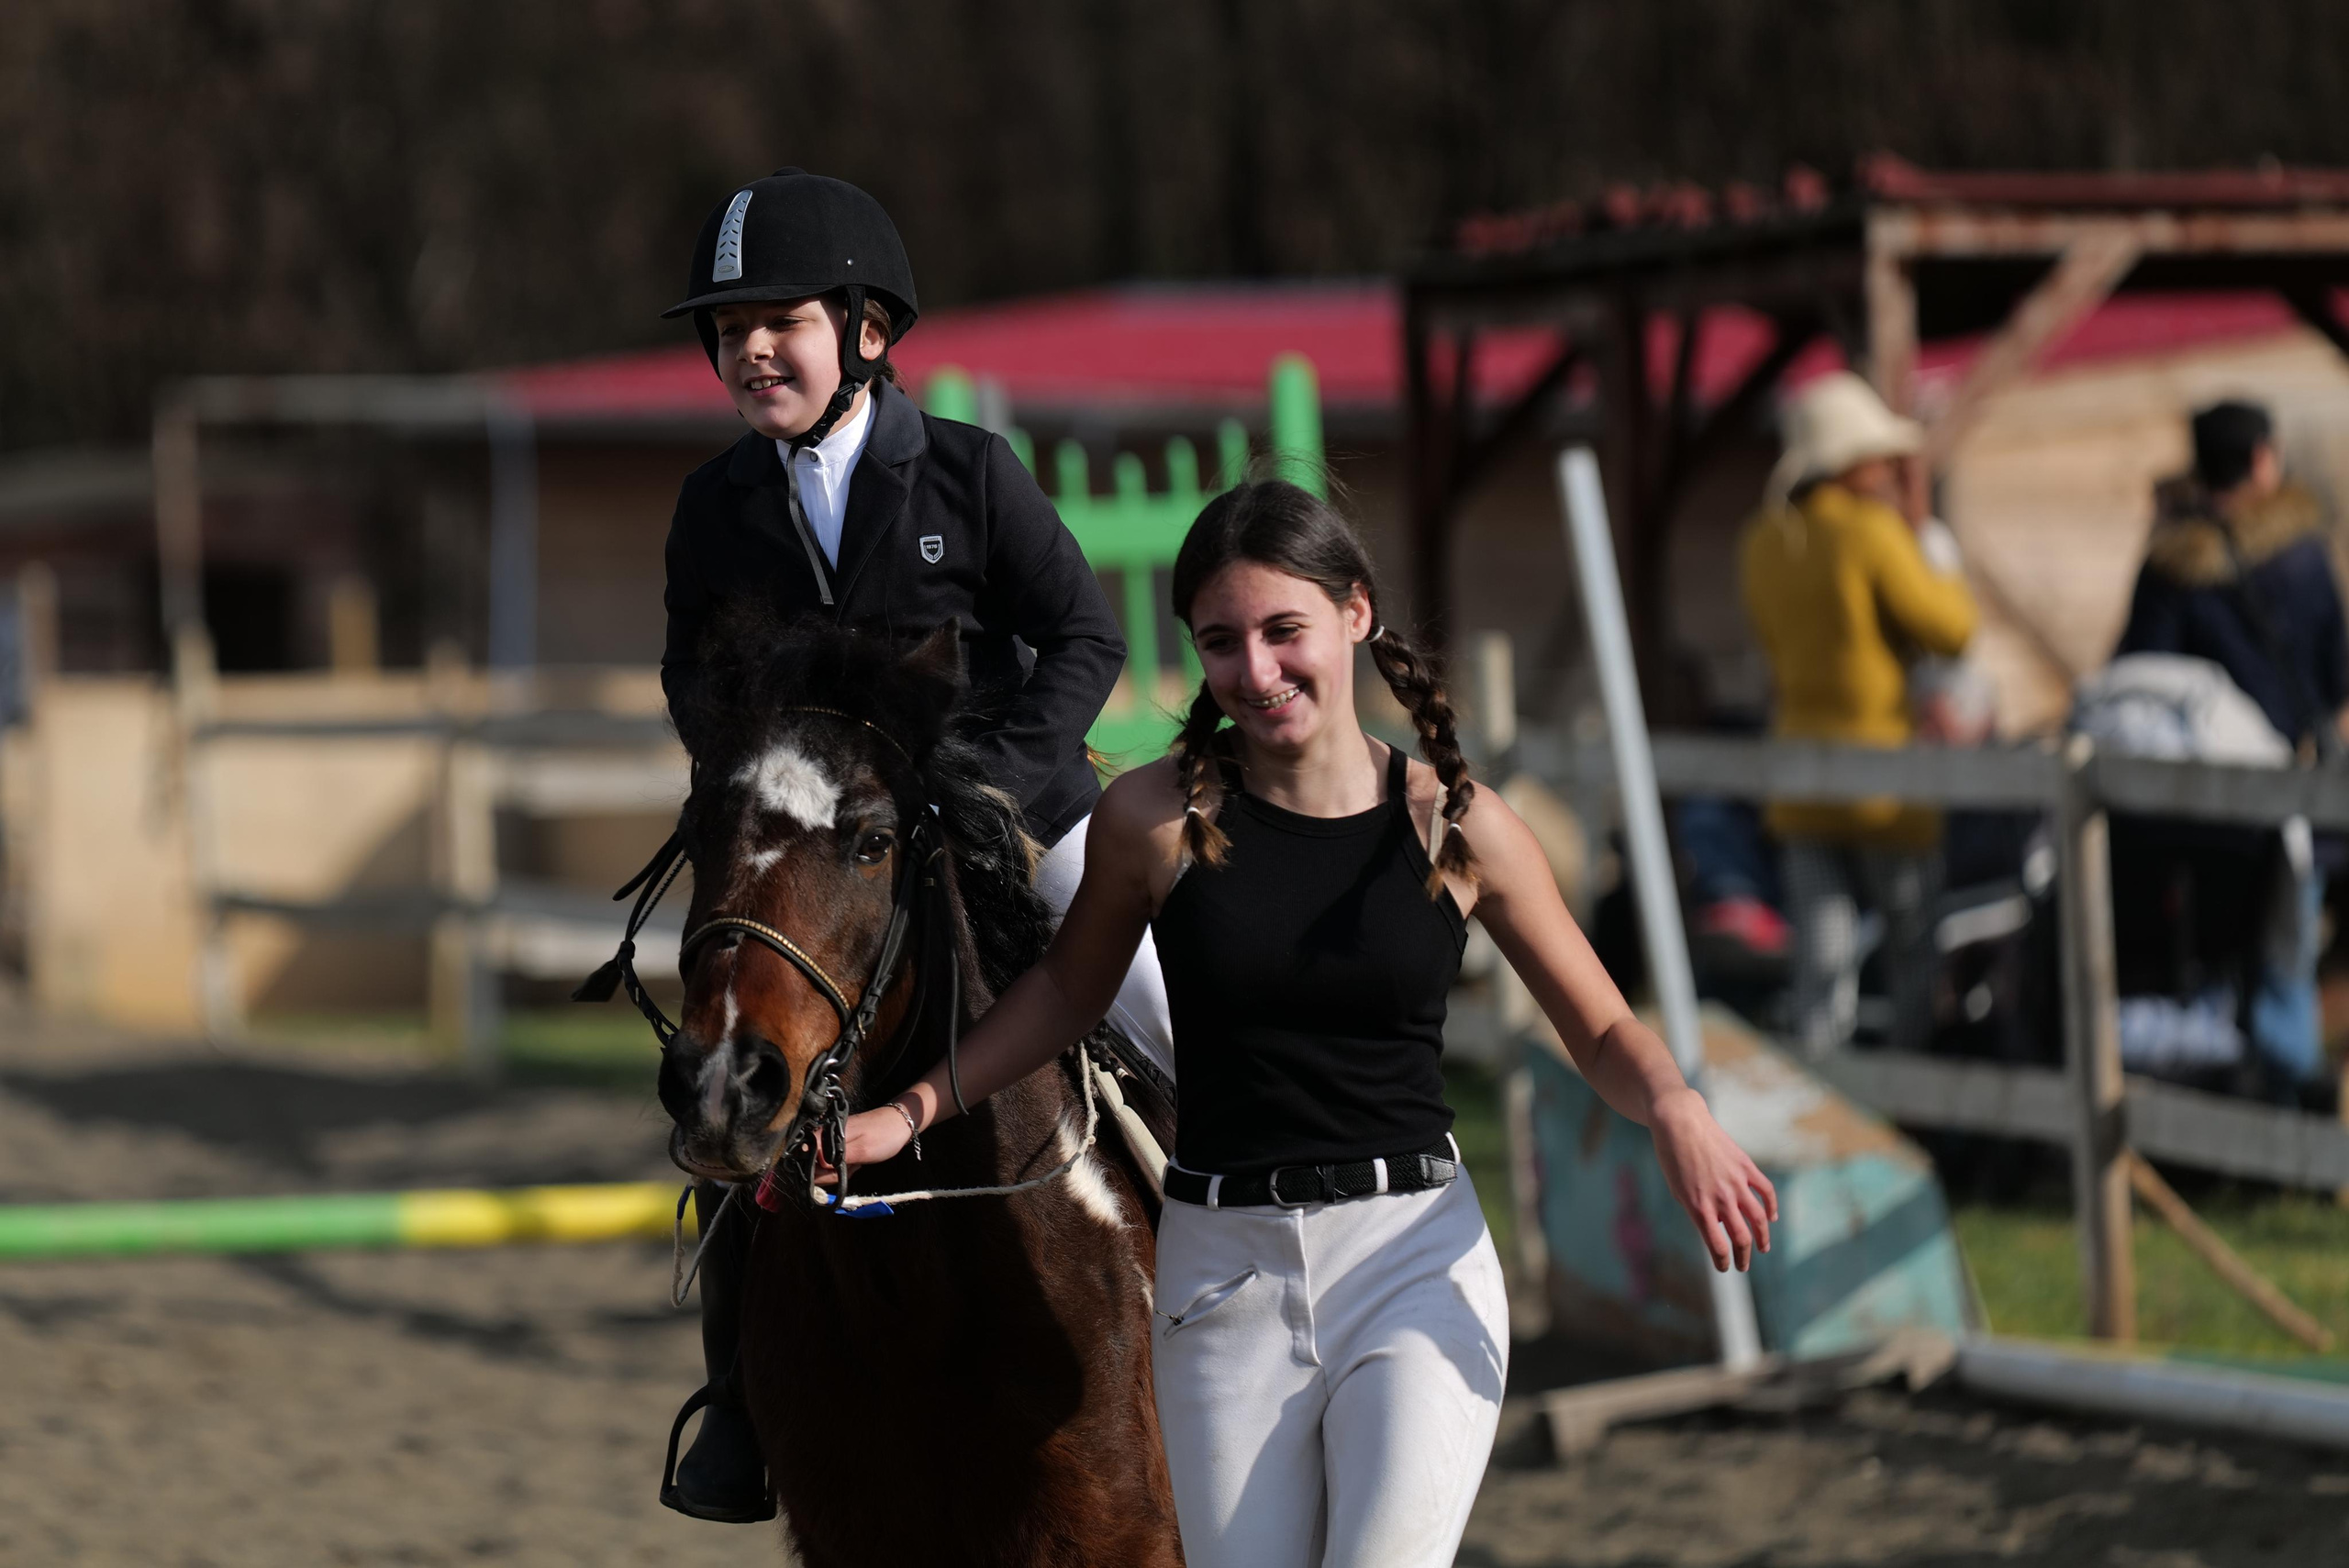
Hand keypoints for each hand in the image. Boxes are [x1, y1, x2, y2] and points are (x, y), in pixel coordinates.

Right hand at [810, 1104, 916, 1187]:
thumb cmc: (883, 1135)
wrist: (900, 1123)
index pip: (804, 1158)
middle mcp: (823, 1137)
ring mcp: (830, 1142)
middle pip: (811, 1165)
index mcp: (825, 1134)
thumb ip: (837, 1158)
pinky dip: (843, 1167)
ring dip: (838, 1171)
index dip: (815, 1172)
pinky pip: (832, 1163)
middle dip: (829, 1173)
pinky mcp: (838, 1146)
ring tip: (855, 1164)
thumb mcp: (862, 1150)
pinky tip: (855, 1163)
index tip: (834, 1173)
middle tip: (850, 1167)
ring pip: (822, 1167)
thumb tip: (816, 1163)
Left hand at [1649, 1088, 1776, 1272]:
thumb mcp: (1678, 1190)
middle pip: (1741, 1237)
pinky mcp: (1746, 1167)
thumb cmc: (1672, 1158)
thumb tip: (1717, 1228)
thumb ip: (1697, 1211)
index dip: (1723, 1261)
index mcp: (1699, 1207)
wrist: (1680, 1122)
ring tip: (1762, 1248)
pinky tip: (1771, 1218)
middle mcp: (1720, 1198)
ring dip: (1763, 1238)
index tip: (1725, 1267)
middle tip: (1743, 1266)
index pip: (1718, 1246)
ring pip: (1759, 1219)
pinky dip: (1772, 1207)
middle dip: (1743, 1257)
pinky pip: (1766, 1192)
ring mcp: (1736, 1182)